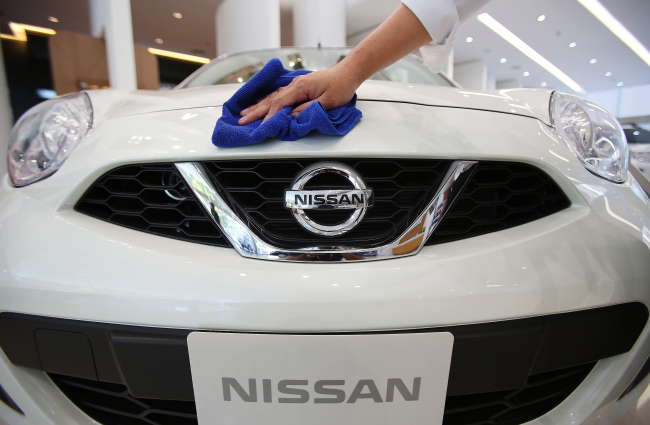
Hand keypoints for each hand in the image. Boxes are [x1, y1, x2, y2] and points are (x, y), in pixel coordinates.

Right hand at [238, 66, 359, 124]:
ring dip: (258, 106)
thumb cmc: (341, 86)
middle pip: (271, 100)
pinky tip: (260, 103)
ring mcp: (295, 85)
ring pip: (272, 97)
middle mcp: (295, 85)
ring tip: (245, 113)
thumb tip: (291, 116)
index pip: (279, 104)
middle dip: (256, 111)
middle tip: (242, 120)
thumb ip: (308, 109)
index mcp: (300, 87)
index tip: (260, 127)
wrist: (348, 72)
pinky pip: (278, 95)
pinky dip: (267, 100)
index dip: (269, 116)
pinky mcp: (298, 87)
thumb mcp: (328, 101)